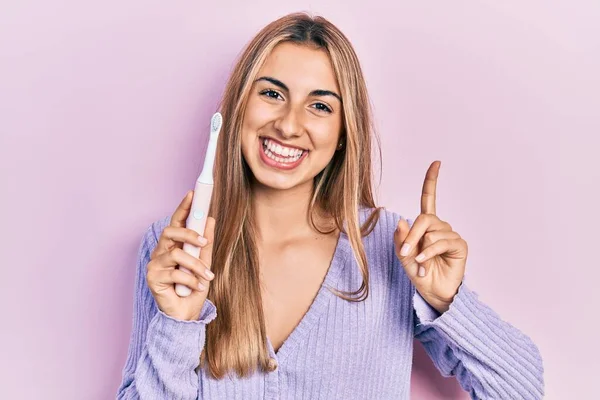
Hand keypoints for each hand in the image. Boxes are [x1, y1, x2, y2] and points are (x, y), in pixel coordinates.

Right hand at [146, 190, 215, 320]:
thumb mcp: (204, 263)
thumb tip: (210, 219)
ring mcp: (155, 265)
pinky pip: (175, 273)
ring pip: (176, 255)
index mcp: (172, 246)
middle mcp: (161, 252)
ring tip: (207, 276)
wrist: (187, 314)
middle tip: (204, 242)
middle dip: (189, 234)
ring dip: (196, 265)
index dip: (183, 208)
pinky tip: (197, 287)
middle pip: (170, 232)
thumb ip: (205, 243)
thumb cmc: (194, 288)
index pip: (176, 222)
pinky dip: (191, 280)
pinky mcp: (153, 278)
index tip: (192, 194)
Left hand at [394, 161, 467, 313]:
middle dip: (412, 235)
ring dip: (421, 248)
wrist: (433, 292)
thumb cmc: (419, 273)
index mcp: (425, 226)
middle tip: (406, 252)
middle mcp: (440, 227)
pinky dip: (430, 251)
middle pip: (424, 218)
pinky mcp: (459, 245)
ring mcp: (450, 235)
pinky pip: (442, 242)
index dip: (432, 181)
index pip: (429, 198)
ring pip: (431, 231)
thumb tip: (401, 220)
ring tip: (420, 263)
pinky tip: (425, 262)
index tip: (436, 163)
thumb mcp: (404, 256)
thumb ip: (401, 239)